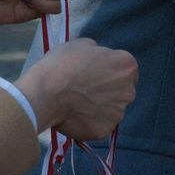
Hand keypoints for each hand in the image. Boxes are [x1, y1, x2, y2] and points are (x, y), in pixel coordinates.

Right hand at [14, 38, 137, 139]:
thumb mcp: (81, 45)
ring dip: (99, 108)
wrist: (45, 93)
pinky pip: (98, 125)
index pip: (126, 70)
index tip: (96, 76)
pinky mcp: (105, 130)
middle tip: (85, 91)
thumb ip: (97, 52)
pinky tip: (74, 116)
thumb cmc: (62, 65)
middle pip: (122, 91)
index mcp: (127, 66)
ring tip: (77, 104)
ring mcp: (118, 112)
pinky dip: (89, 122)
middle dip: (108, 91)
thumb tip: (98, 58)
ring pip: (111, 110)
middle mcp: (129, 90)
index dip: (111, 72)